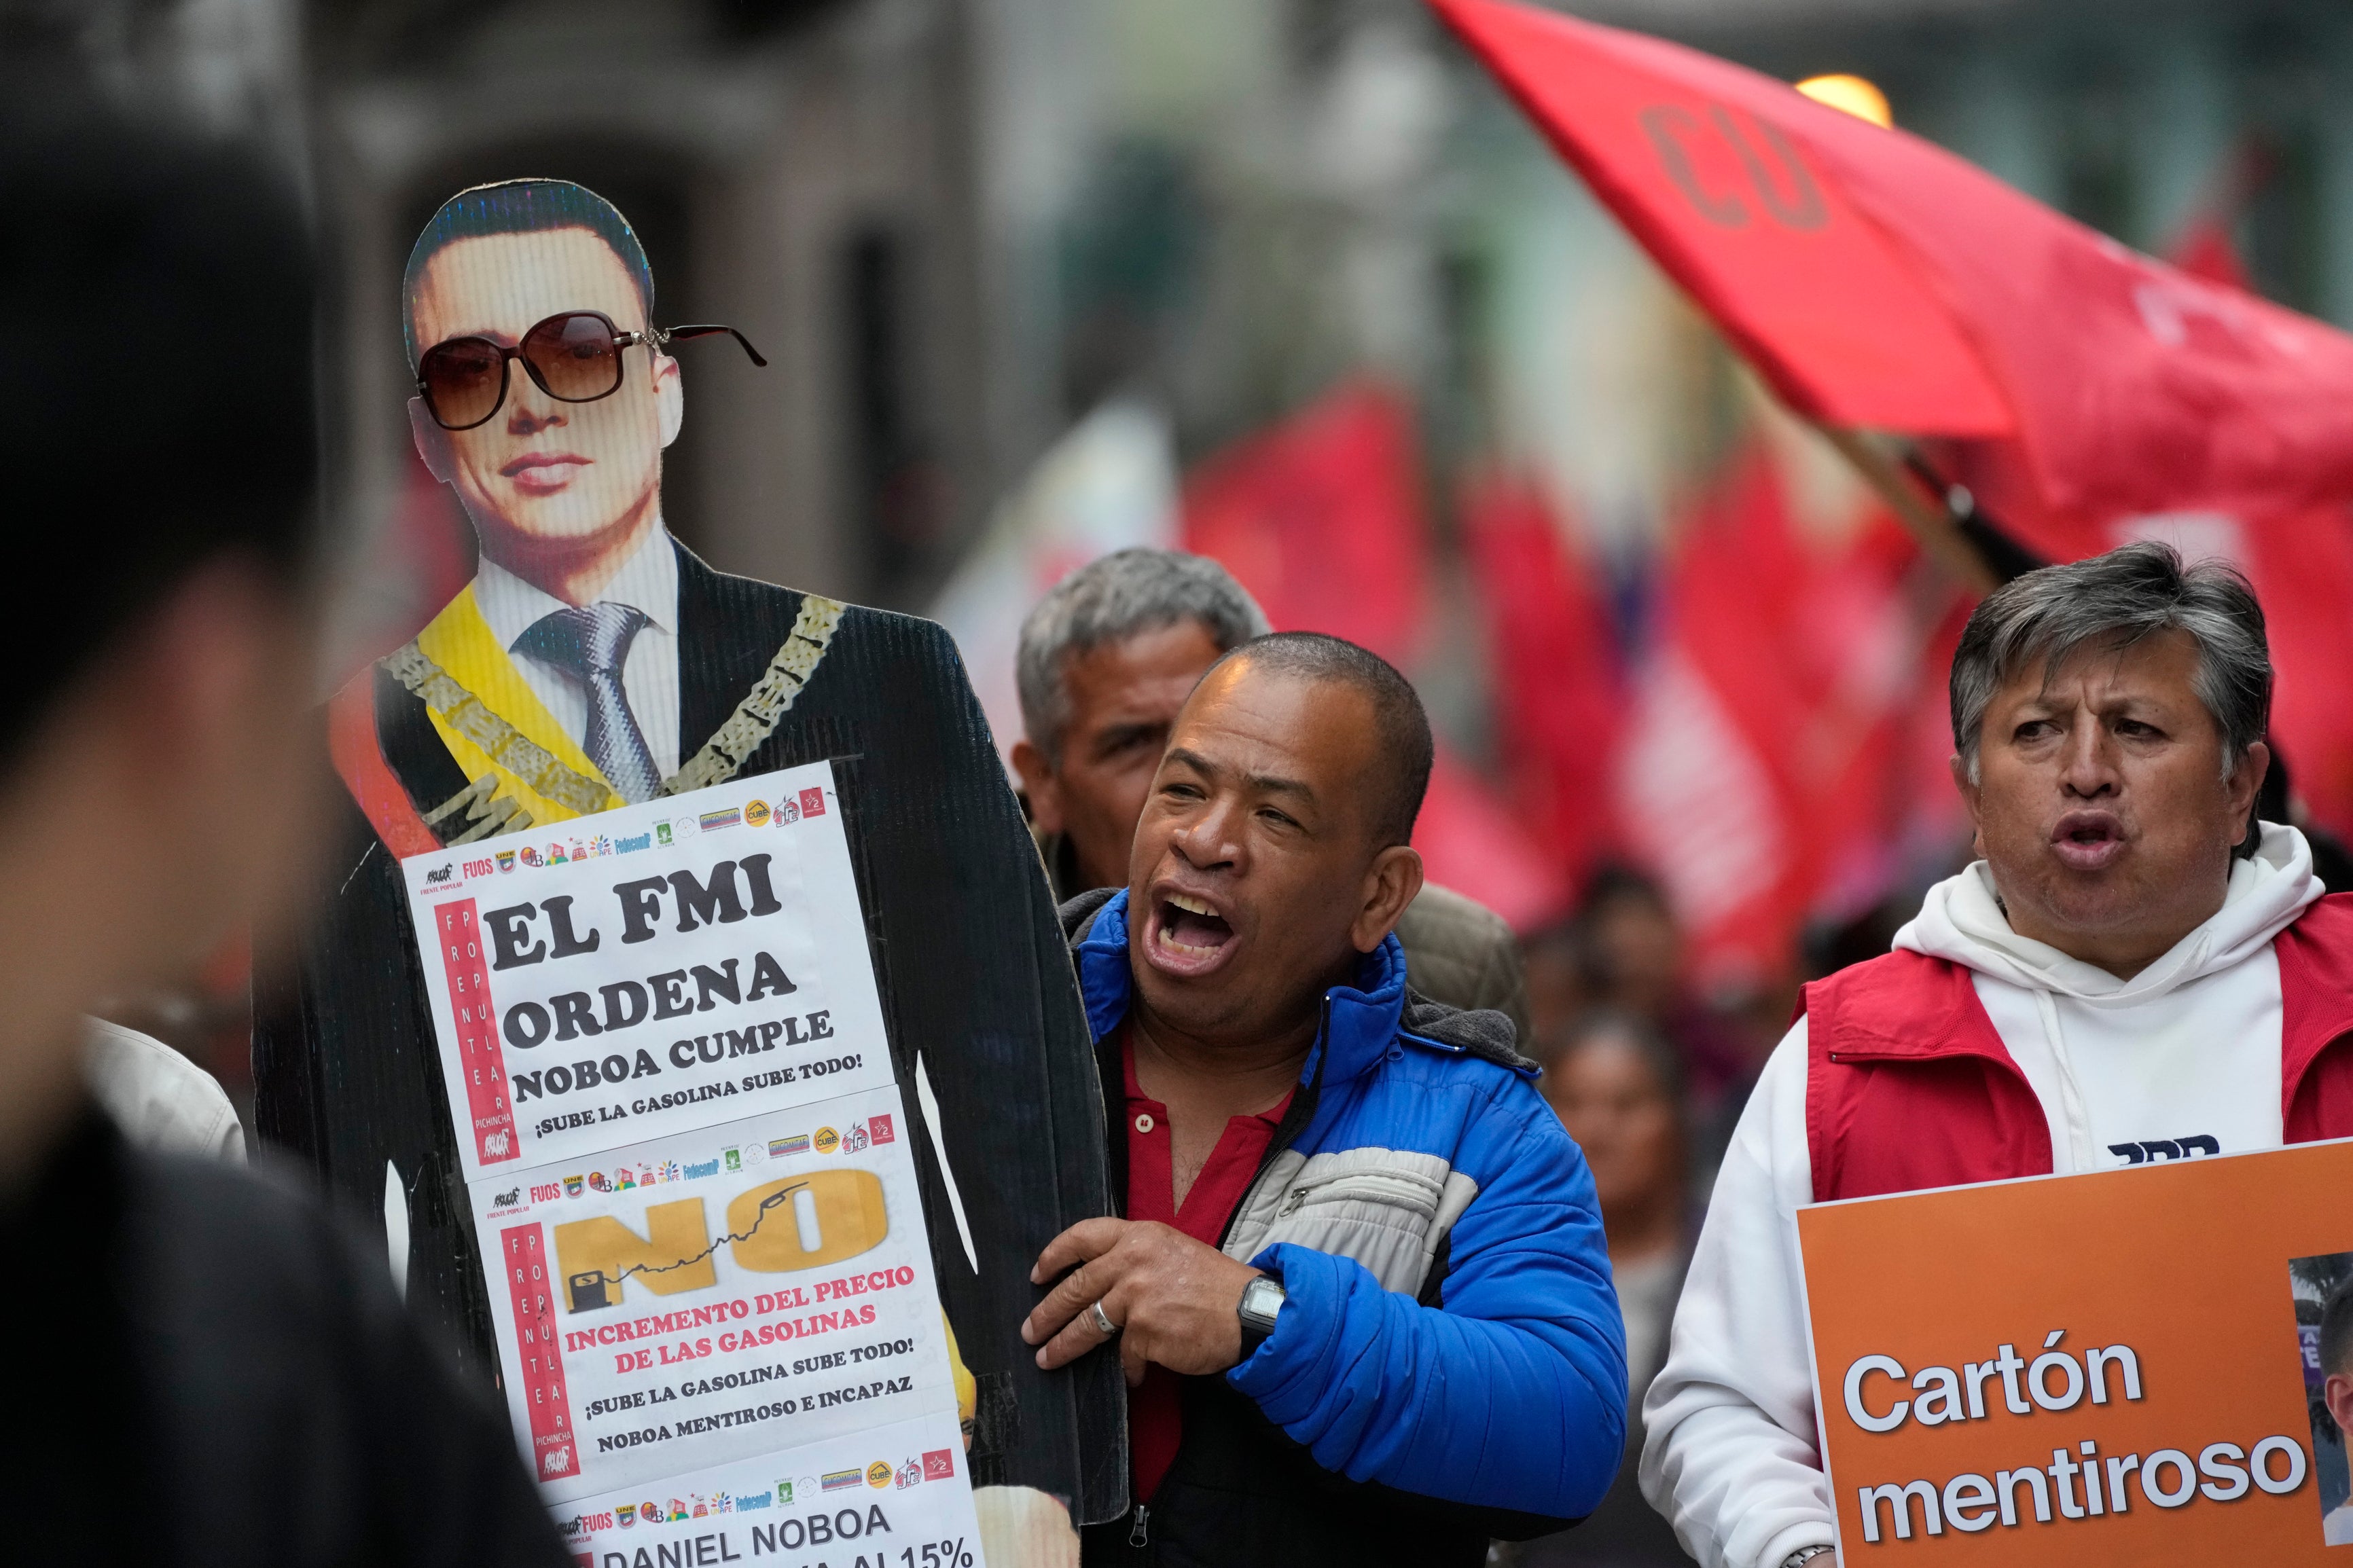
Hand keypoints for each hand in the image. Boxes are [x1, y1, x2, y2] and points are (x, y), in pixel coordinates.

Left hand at [1021, 1217, 1261, 1385]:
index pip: (1083, 1236)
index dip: (1055, 1256)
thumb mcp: (1173, 1251)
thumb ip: (1136, 1257)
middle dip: (1046, 1312)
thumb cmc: (1216, 1285)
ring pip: (1087, 1324)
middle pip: (1076, 1286)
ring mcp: (1137, 1295)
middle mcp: (1133, 1260)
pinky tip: (1133, 1375)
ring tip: (1047, 1358)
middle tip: (1029, 1329)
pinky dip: (1128, 1368)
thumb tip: (1098, 1280)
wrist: (1250, 1313)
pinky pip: (1125, 1355)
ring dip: (1063, 1345)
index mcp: (1140, 1235)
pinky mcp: (1145, 1330)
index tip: (1037, 1274)